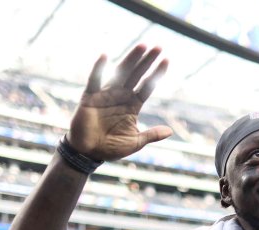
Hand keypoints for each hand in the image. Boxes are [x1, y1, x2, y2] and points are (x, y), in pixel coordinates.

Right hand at [67, 44, 172, 161]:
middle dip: (147, 61)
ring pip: (120, 73)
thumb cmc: (111, 148)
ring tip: (142, 46)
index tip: (167, 60)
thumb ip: (151, 135)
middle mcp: (120, 96)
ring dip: (131, 59)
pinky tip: (104, 56)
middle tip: (158, 47)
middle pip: (137, 75)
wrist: (88, 154)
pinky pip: (94, 81)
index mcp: (132, 106)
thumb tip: (170, 131)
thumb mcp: (135, 142)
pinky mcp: (90, 98)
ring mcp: (106, 95)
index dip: (156, 74)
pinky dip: (98, 69)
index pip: (147, 86)